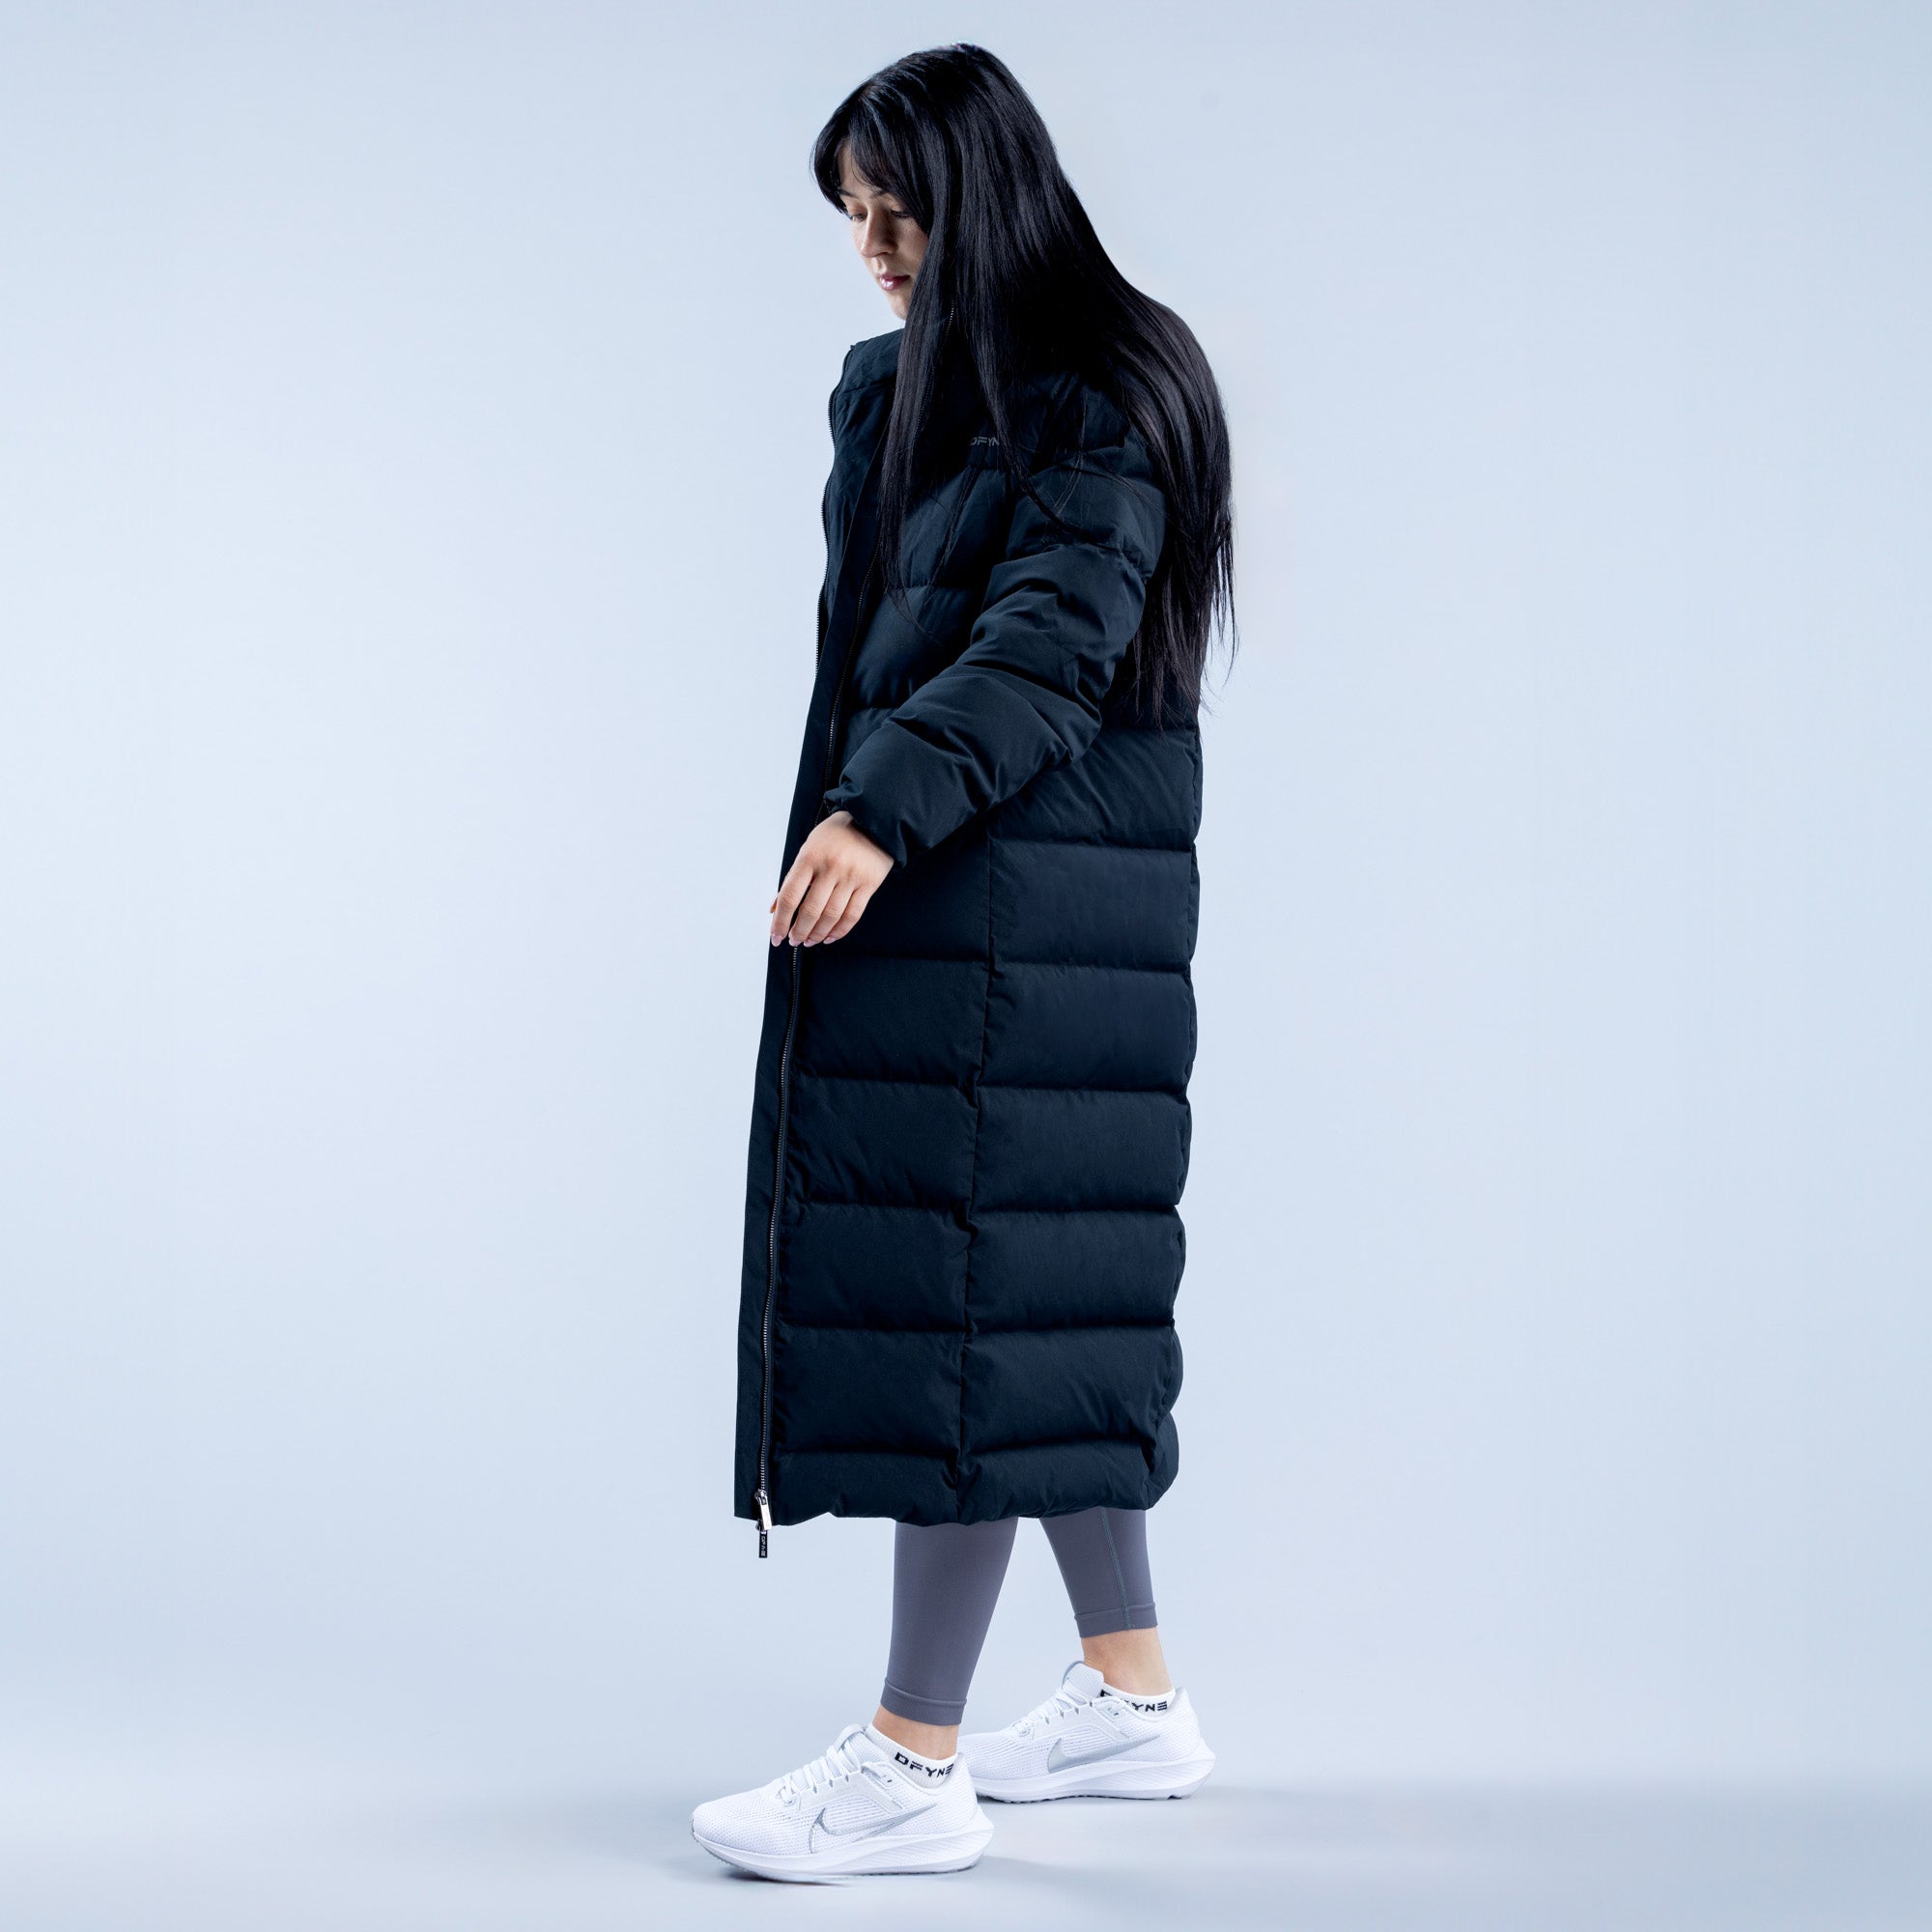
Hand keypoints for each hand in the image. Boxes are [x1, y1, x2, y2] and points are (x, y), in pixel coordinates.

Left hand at [769, 810, 893, 946]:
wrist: (873, 820)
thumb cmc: (836, 835)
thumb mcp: (809, 848)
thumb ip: (793, 877)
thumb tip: (774, 908)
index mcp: (810, 857)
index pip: (790, 896)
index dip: (780, 920)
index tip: (775, 935)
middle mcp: (830, 867)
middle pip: (810, 910)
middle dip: (798, 931)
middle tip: (793, 940)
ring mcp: (851, 877)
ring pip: (831, 916)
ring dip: (817, 934)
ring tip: (809, 941)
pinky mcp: (869, 884)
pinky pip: (853, 915)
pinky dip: (839, 930)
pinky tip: (829, 937)